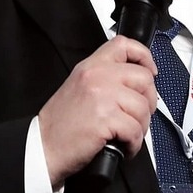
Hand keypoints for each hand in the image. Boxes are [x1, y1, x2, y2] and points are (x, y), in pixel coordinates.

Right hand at [38, 35, 157, 187]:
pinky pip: (136, 130)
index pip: (123, 45)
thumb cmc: (60, 123)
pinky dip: (134, 143)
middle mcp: (97, 76)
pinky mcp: (106, 119)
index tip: (150, 71)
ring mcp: (102, 96)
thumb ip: (104, 78)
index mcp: (91, 66)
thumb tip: (135, 82)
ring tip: (129, 135)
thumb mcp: (79, 86)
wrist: (43, 146)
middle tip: (140, 114)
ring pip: (143, 107)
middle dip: (149, 100)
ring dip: (142, 126)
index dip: (144, 56)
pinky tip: (124, 146)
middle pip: (144, 78)